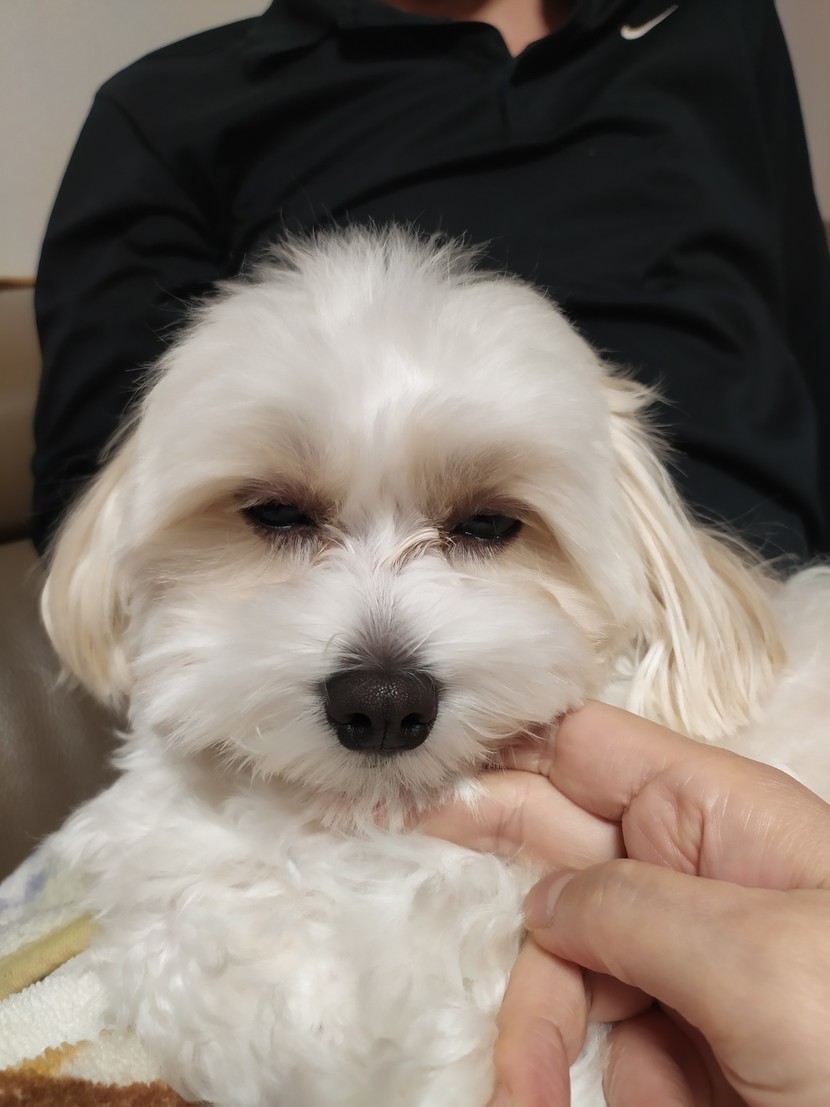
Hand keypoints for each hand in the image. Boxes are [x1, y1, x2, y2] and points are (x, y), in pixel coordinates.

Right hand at [422, 702, 829, 1106]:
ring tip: (523, 1094)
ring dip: (524, 1021)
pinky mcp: (663, 1047)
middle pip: (546, 849)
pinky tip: (536, 1099)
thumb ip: (632, 909)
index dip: (500, 751)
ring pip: (549, 956)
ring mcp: (669, 964)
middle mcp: (683, 874)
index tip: (412, 776)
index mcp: (714, 815)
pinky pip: (575, 1036)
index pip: (584, 749)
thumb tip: (539, 901)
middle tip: (398, 885)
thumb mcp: (760, 958)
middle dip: (480, 876)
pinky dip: (544, 1071)